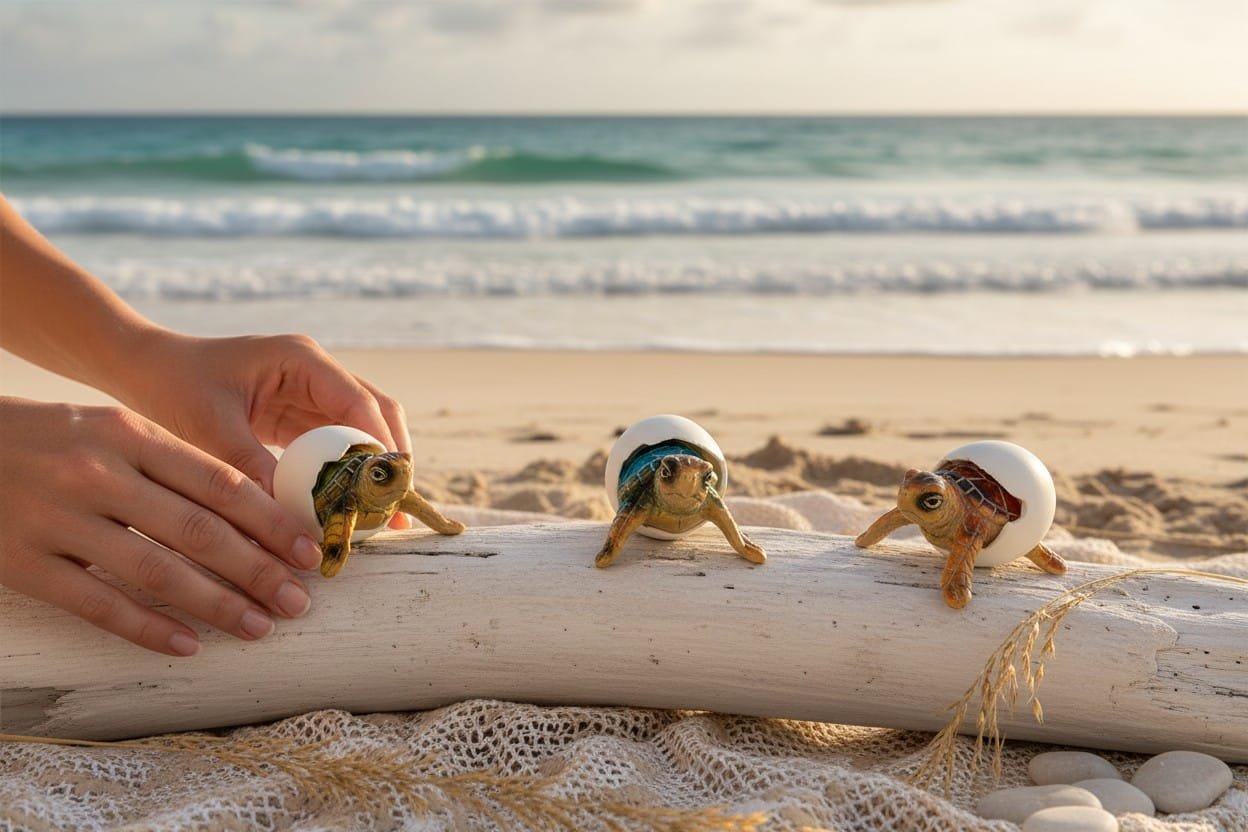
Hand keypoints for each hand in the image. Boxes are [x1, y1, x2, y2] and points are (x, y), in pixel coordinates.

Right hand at [0, 397, 323, 655]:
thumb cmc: (51, 438)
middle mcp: (100, 473)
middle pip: (199, 531)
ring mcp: (60, 519)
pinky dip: (148, 628)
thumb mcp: (112, 429)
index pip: (220, 483)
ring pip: (156, 571)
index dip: (271, 522)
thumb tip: (255, 507)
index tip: (308, 552)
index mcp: (130, 435)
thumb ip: (173, 463)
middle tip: (299, 600)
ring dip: (217, 605)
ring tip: (259, 627)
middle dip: (258, 570)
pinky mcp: (24, 562)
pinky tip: (189, 644)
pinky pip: (98, 603)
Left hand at [119, 332, 409, 494]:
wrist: (144, 369)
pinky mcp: (300, 415)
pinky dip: (347, 474)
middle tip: (397, 507)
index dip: (380, 446)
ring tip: (384, 515)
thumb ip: (252, 469)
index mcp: (302, 360)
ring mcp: (312, 392)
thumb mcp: (210, 429)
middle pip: (377, 412)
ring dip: (374, 469)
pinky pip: (337, 445)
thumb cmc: (173, 386)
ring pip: (363, 430)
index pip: (360, 403)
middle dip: (390, 459)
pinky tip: (349, 508)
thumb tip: (289, 521)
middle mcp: (317, 372)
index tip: (388, 490)